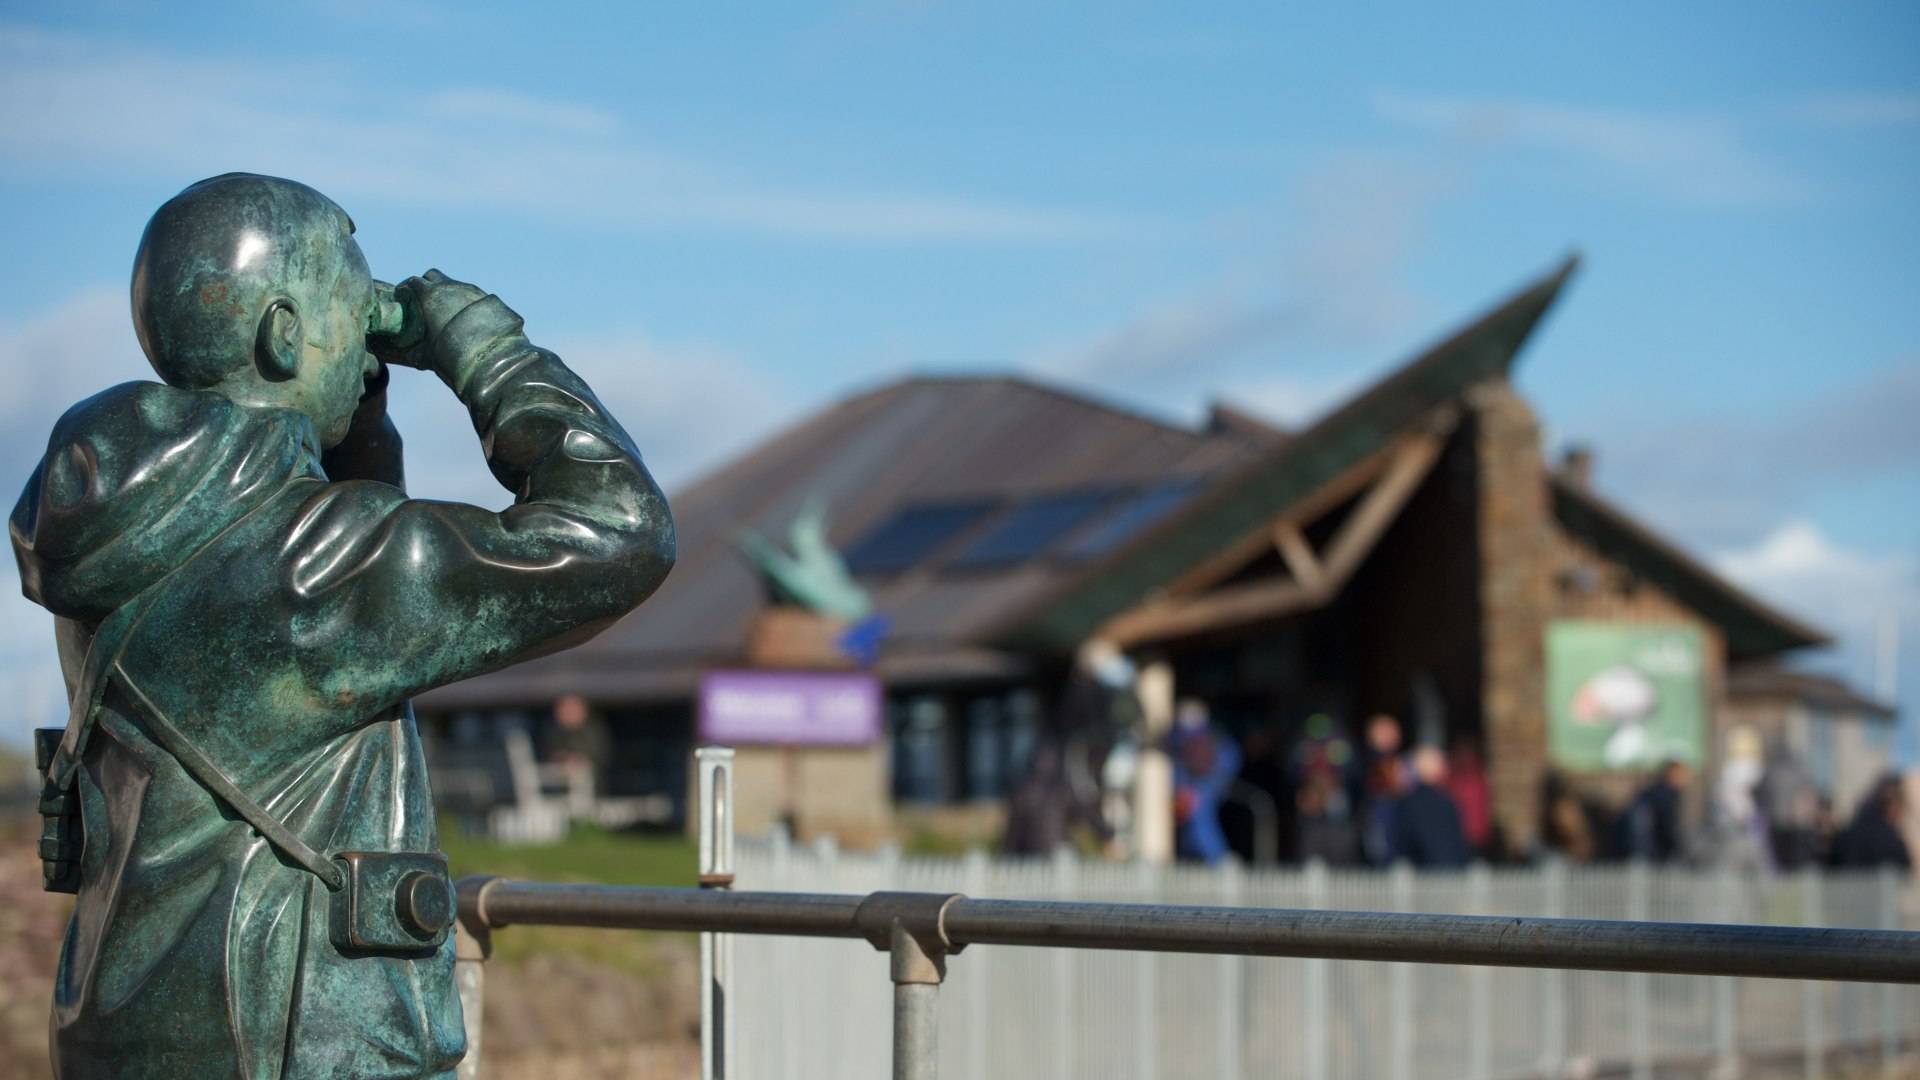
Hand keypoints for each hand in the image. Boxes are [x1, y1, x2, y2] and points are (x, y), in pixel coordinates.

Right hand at [371, 270, 488, 370]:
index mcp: (429, 295)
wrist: (490, 353)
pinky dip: (464, 300)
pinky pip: (470, 294)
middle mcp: (448, 287)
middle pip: (432, 276)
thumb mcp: (428, 355)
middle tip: (423, 299)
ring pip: (453, 284)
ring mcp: (469, 289)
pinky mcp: (486, 297)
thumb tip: (409, 356)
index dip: (405, 288)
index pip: (412, 282)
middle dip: (425, 284)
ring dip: (447, 292)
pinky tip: (466, 317)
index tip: (402, 296)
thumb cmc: (452, 353)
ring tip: (446, 310)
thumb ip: (416, 352)